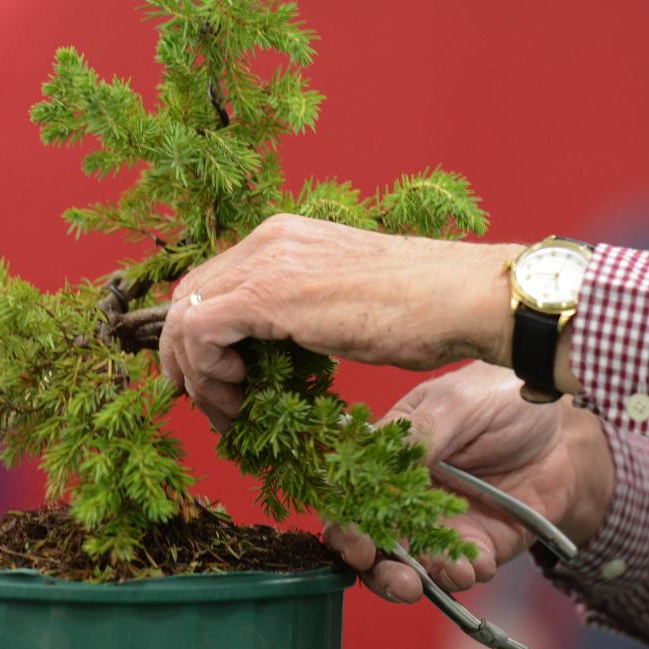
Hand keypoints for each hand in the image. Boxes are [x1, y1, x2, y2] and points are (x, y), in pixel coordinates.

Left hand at [159, 214, 521, 429]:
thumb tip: (276, 353)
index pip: (213, 282)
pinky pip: (200, 333)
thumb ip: (303, 312)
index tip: (220, 383)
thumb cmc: (424, 308)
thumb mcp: (346, 301)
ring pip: (186, 318)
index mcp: (287, 236)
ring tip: (230, 411)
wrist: (463, 298)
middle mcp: (269, 239)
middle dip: (189, 359)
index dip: (202, 337)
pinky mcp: (268, 293)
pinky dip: (206, 373)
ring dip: (197, 375)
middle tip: (213, 405)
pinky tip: (239, 397)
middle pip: (190, 297)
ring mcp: (267, 261)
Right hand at [325, 361, 613, 602]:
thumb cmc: (504, 398)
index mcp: (391, 455)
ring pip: (414, 565)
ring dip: (424, 578)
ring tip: (451, 573)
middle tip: (401, 581)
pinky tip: (480, 564)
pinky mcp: (477, 544)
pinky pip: (462, 569)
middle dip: (379, 570)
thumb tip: (389, 451)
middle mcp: (407, 495)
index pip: (352, 495)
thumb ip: (425, 427)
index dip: (346, 524)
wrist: (565, 428)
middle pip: (374, 543)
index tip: (358, 545)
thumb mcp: (463, 401)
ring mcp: (441, 523)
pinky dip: (466, 573)